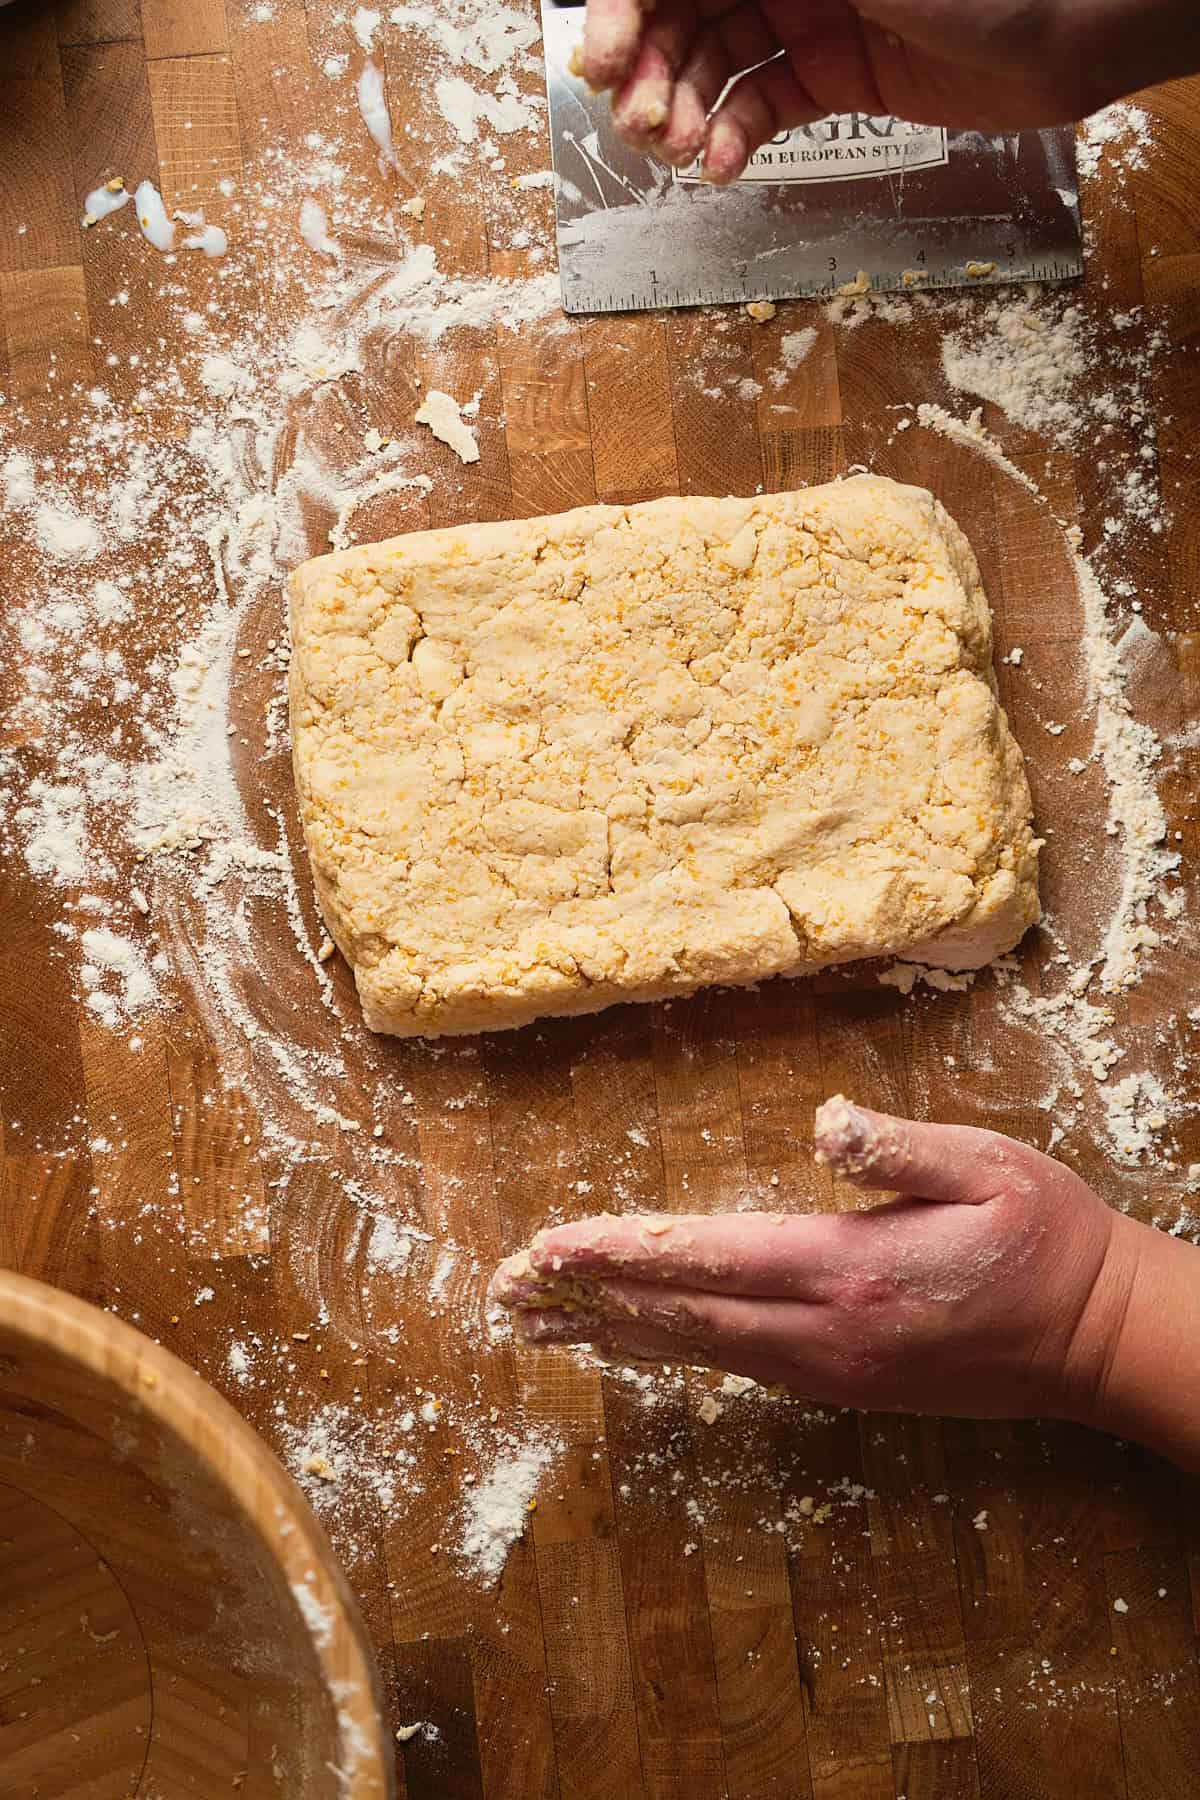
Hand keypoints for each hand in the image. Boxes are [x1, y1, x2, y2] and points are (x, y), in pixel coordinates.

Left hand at [492, 1095, 1134, 1424]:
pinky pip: (728, 1361)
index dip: (624, 1252)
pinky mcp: (838, 1382)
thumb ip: (902, 1147)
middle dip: (587, 1298)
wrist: (1094, 1338)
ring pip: (695, 1348)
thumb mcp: (991, 1168)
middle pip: (681, 1315)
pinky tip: (627, 1340)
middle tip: (502, 1290)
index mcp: (852, 1272)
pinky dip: (663, 1347)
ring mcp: (829, 1369)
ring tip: (534, 1322)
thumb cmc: (1042, 1236)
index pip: (710, 1259)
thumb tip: (824, 1120)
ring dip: (610, 1329)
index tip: (549, 1248)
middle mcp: (825, 1335)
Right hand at [576, 0, 1199, 182]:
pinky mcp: (835, 75)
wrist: (1058, 28)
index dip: (626, 10)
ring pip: (714, 64)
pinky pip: (762, 105)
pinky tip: (720, 163)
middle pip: (682, 12)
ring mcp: (807, 16)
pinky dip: (734, 135)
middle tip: (634, 122)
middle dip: (648, 67)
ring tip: (675, 152)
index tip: (599, 61)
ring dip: (683, 110)